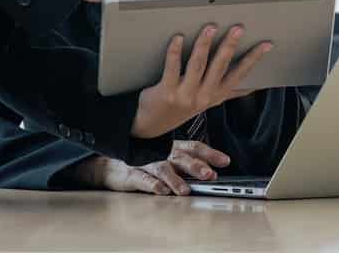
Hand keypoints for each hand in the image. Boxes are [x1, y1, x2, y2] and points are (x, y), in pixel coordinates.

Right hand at [78, 139, 234, 195]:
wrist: (113, 162)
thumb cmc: (147, 159)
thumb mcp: (170, 158)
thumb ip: (190, 163)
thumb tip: (214, 172)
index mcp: (173, 148)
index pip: (195, 147)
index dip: (210, 154)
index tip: (225, 161)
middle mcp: (163, 154)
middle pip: (182, 158)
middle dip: (197, 166)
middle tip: (209, 175)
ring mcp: (147, 163)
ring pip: (164, 170)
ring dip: (176, 180)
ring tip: (186, 190)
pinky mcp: (132, 174)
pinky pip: (143, 179)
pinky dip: (153, 185)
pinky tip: (161, 191)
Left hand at [131, 25, 271, 138]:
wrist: (152, 124)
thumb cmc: (182, 107)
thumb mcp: (209, 102)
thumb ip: (229, 93)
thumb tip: (252, 88)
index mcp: (216, 95)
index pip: (239, 75)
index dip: (253, 59)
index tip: (266, 45)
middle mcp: (204, 96)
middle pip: (219, 66)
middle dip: (229, 46)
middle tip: (238, 28)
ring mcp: (185, 94)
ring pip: (198, 64)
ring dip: (205, 44)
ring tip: (210, 27)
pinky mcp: (167, 91)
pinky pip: (172, 68)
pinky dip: (175, 51)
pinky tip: (178, 37)